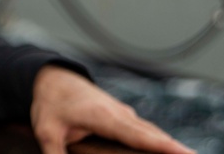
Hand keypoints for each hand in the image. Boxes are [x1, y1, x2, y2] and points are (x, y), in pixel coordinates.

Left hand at [30, 66, 194, 153]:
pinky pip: (147, 132)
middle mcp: (120, 113)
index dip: (163, 146)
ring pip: (153, 133)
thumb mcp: (45, 131)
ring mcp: (124, 114)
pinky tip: (171, 152)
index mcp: (104, 116)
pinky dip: (161, 142)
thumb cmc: (50, 103)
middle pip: (154, 135)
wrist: (52, 77)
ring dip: (172, 146)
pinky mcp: (124, 118)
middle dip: (177, 149)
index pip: (139, 134)